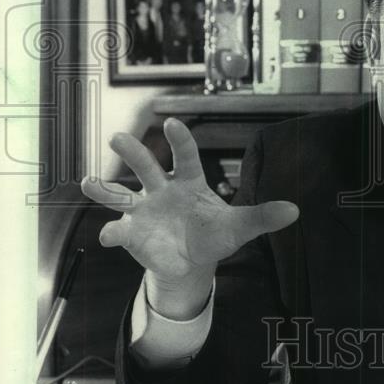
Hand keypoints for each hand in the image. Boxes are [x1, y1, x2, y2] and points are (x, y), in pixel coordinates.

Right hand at [81, 118, 297, 315]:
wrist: (192, 261)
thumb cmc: (214, 234)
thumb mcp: (239, 227)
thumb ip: (263, 217)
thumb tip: (295, 210)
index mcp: (189, 182)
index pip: (185, 156)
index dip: (179, 140)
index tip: (171, 122)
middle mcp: (162, 191)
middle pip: (146, 167)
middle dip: (133, 152)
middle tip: (117, 137)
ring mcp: (143, 211)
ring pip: (120, 194)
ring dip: (103, 188)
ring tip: (88, 182)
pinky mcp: (131, 233)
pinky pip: (117, 231)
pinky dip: (112, 233)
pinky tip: (108, 236)